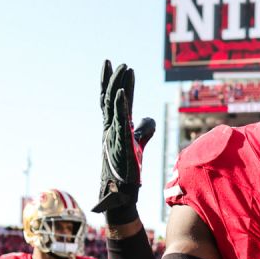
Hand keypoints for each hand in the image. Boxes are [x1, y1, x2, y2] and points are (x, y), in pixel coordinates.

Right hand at [91, 60, 155, 219]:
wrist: (121, 195)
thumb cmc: (127, 172)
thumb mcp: (138, 145)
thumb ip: (144, 130)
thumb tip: (150, 118)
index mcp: (113, 128)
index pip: (110, 100)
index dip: (110, 82)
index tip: (110, 65)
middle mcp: (110, 129)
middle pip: (109, 98)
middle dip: (112, 79)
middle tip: (115, 62)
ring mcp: (113, 136)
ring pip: (113, 106)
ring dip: (119, 85)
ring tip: (124, 68)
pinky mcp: (120, 144)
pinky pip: (119, 121)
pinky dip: (121, 105)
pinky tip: (123, 91)